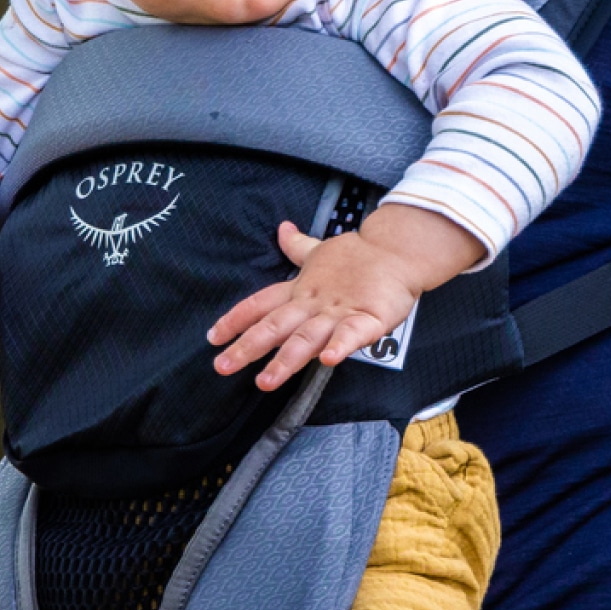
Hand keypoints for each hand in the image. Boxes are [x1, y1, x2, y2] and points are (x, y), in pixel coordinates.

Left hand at [208, 203, 480, 390]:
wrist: (398, 250)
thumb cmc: (358, 255)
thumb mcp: (321, 251)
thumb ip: (297, 246)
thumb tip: (282, 228)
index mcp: (300, 289)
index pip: (260, 303)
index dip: (235, 319)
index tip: (212, 337)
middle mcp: (313, 303)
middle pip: (275, 326)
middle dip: (248, 346)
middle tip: (222, 367)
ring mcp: (339, 312)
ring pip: (307, 337)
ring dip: (286, 358)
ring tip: (266, 381)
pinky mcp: (368, 318)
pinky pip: (352, 334)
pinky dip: (340, 346)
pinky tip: (329, 361)